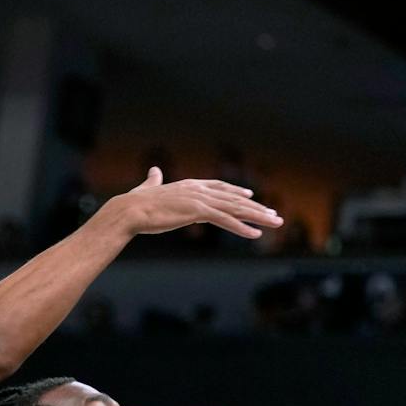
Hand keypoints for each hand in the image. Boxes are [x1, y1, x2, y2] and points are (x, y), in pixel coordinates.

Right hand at [96, 167, 282, 240]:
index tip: (252, 197)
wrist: (130, 210)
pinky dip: (242, 228)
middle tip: (275, 215)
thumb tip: (153, 170)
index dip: (237, 192)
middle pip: (234, 199)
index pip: (220, 187)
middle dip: (257, 208)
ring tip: (275, 223)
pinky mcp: (197, 212)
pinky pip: (225, 221)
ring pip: (235, 209)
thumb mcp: (149, 189)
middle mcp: (199, 190)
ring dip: (258, 217)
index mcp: (190, 185)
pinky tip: (255, 235)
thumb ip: (154, 180)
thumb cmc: (137, 203)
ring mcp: (200, 200)